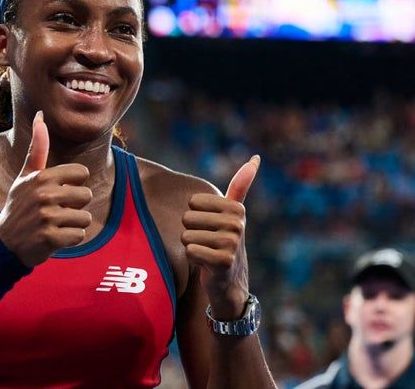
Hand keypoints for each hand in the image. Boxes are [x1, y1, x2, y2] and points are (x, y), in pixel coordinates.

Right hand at [0, 111, 92, 266]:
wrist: (5, 242)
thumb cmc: (20, 205)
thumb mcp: (26, 175)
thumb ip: (37, 147)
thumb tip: (40, 114)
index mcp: (42, 176)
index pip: (82, 174)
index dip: (74, 185)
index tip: (59, 192)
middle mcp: (43, 194)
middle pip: (86, 196)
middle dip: (75, 207)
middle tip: (55, 212)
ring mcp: (46, 216)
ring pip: (85, 218)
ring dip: (74, 224)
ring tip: (55, 225)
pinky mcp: (50, 237)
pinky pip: (79, 235)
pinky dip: (70, 239)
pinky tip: (55, 238)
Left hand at [181, 155, 259, 319]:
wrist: (230, 282)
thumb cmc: (225, 243)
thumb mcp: (233, 214)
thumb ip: (240, 186)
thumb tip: (255, 158)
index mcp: (236, 209)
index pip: (192, 202)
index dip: (195, 217)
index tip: (210, 227)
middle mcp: (237, 224)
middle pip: (187, 219)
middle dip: (191, 233)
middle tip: (207, 244)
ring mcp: (232, 243)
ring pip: (186, 236)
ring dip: (192, 247)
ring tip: (207, 253)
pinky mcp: (223, 262)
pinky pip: (189, 251)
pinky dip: (192, 260)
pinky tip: (206, 265)